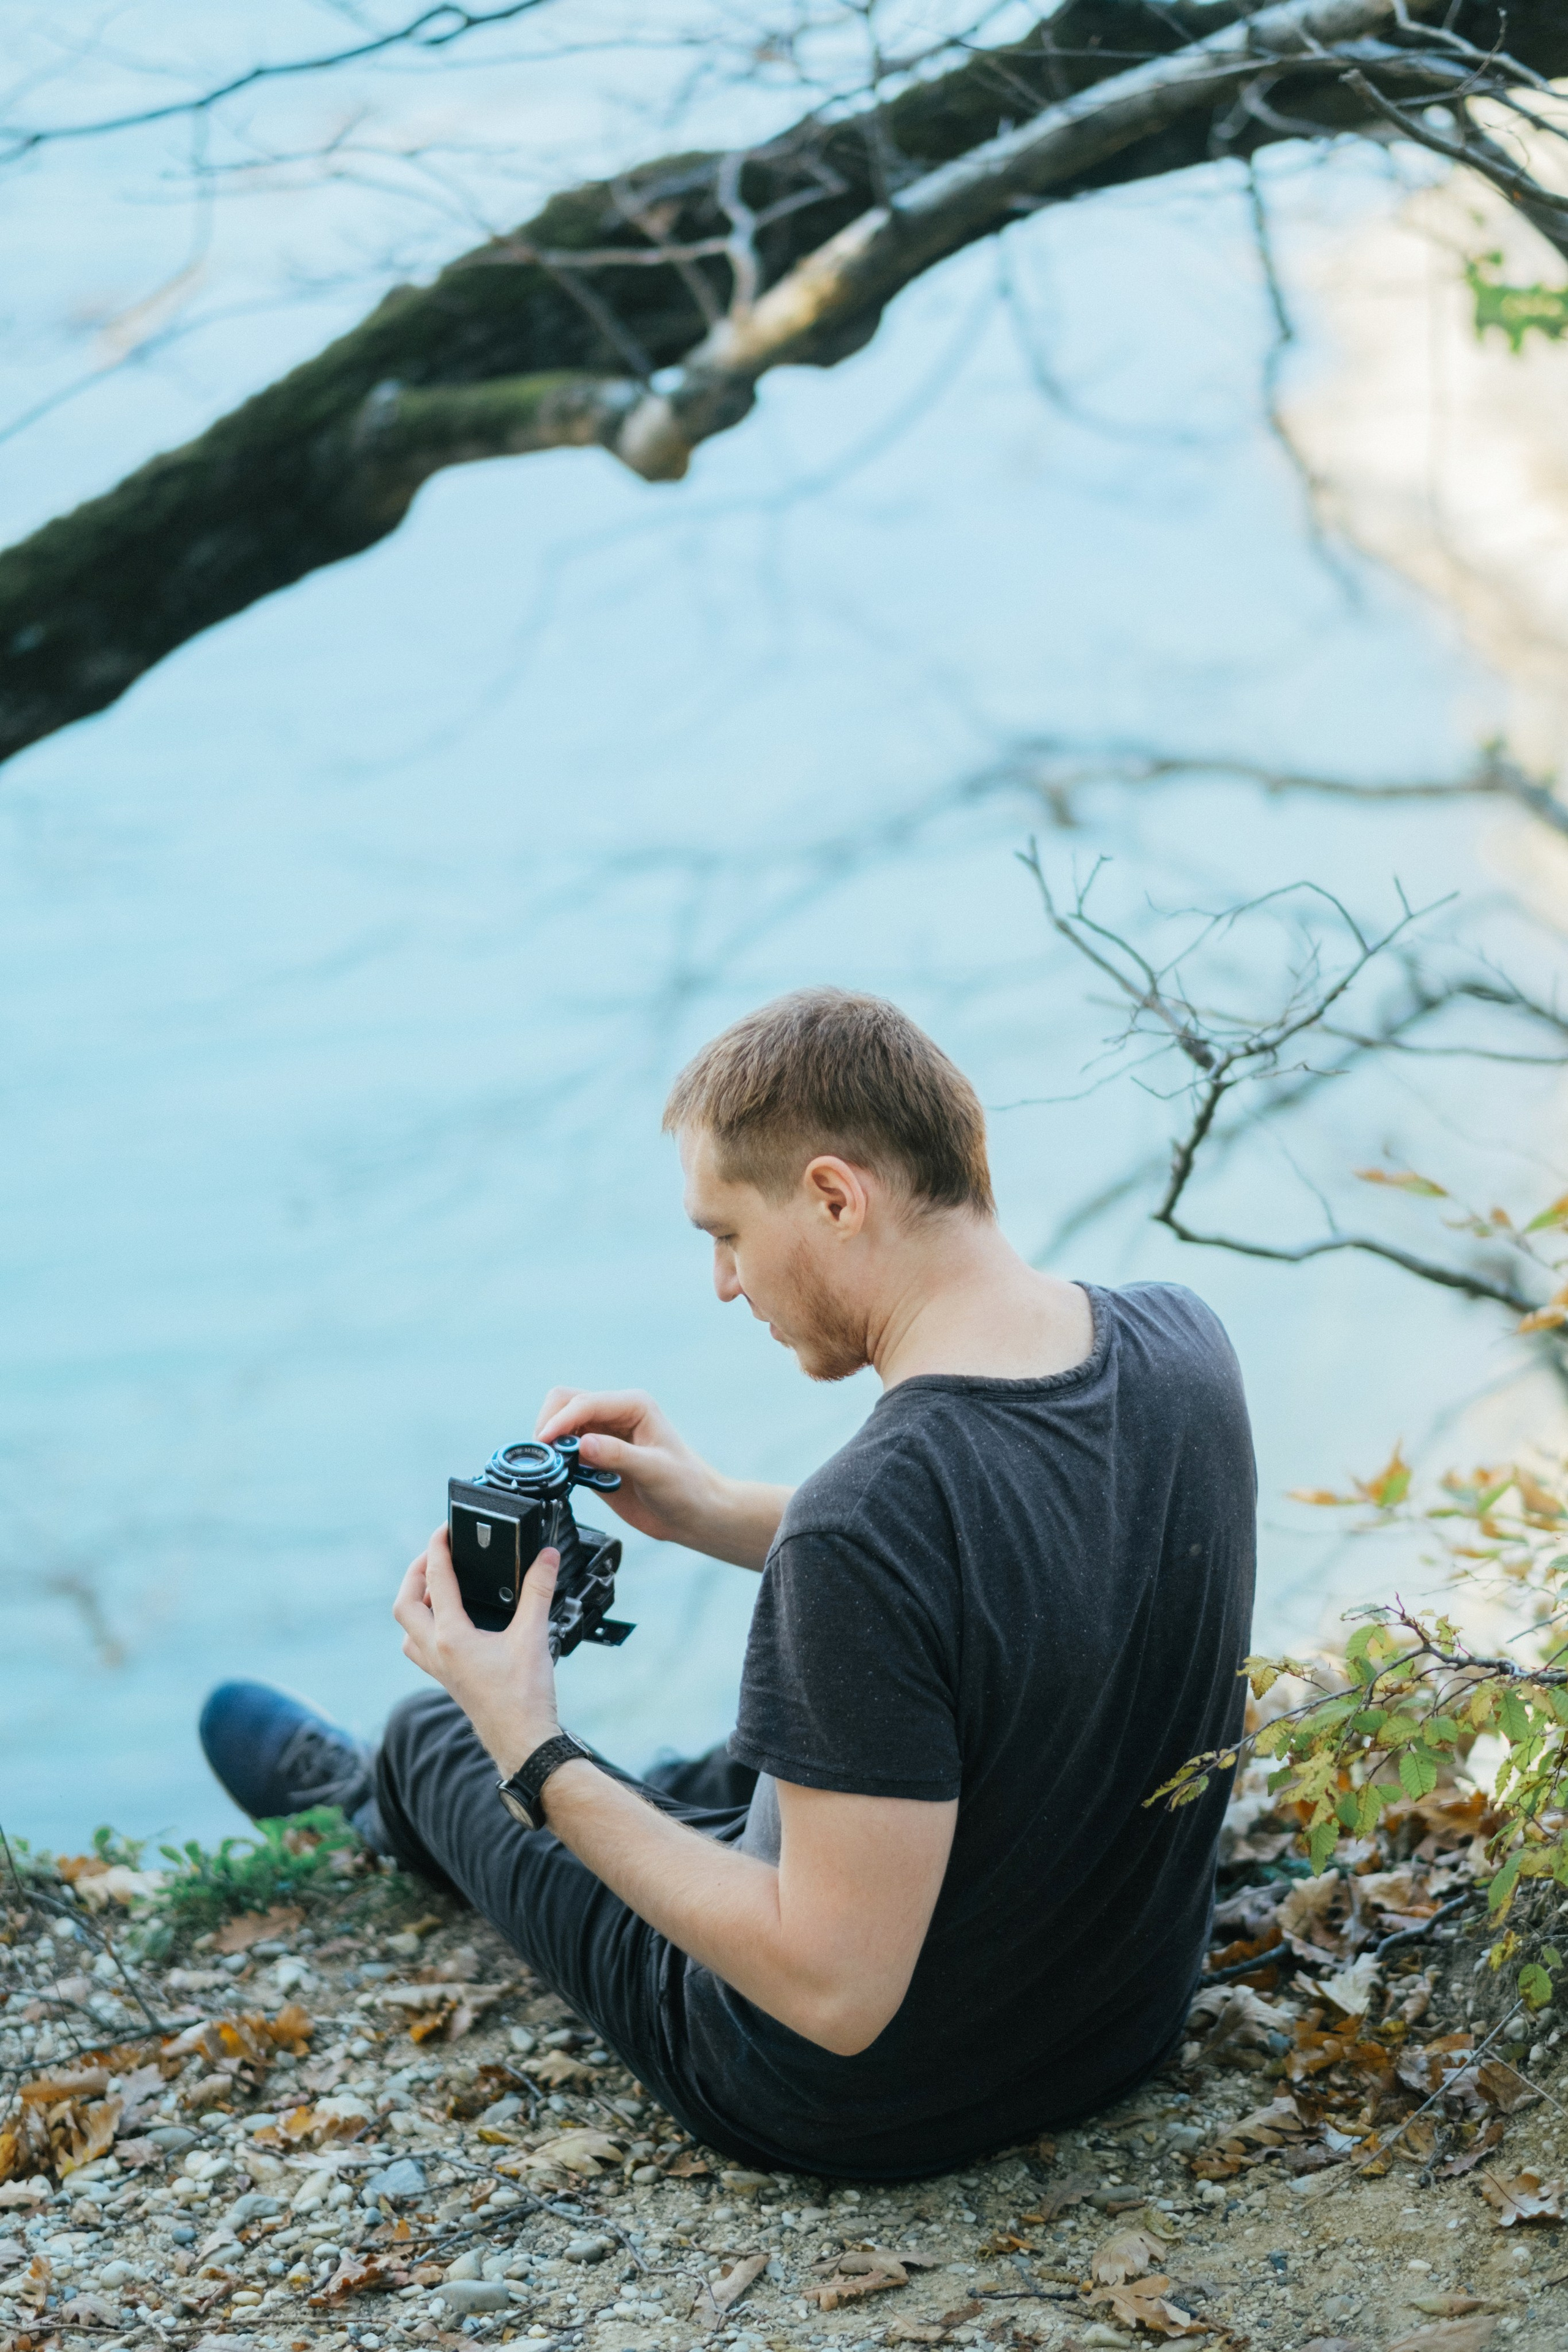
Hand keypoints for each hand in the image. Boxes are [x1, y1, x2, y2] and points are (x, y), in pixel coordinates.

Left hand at [392, 1525, 559, 1777]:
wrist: (522, 1741)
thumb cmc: (524, 1697)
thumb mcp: (534, 1635)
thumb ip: (539, 1591)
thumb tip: (546, 1557)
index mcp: (451, 1637)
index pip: (436, 1581)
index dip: (438, 1549)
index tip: (443, 1530)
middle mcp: (436, 1652)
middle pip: (405, 1604)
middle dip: (415, 1574)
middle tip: (435, 1556)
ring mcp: (438, 1668)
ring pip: (407, 1629)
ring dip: (415, 1603)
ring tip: (436, 1585)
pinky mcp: (447, 1679)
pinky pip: (419, 1648)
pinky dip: (425, 1627)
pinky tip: (448, 1623)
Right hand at [533, 1386, 724, 1548]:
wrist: (694, 1515)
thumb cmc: (685, 1487)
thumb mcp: (654, 1471)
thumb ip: (618, 1456)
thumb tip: (582, 1445)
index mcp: (633, 1405)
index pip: (585, 1402)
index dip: (561, 1420)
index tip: (544, 1441)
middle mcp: (615, 1415)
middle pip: (565, 1403)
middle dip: (550, 1424)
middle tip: (546, 1455)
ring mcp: (604, 1436)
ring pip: (562, 1427)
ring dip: (552, 1444)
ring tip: (554, 1468)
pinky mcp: (596, 1459)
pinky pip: (566, 1452)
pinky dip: (558, 1462)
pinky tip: (564, 1478)